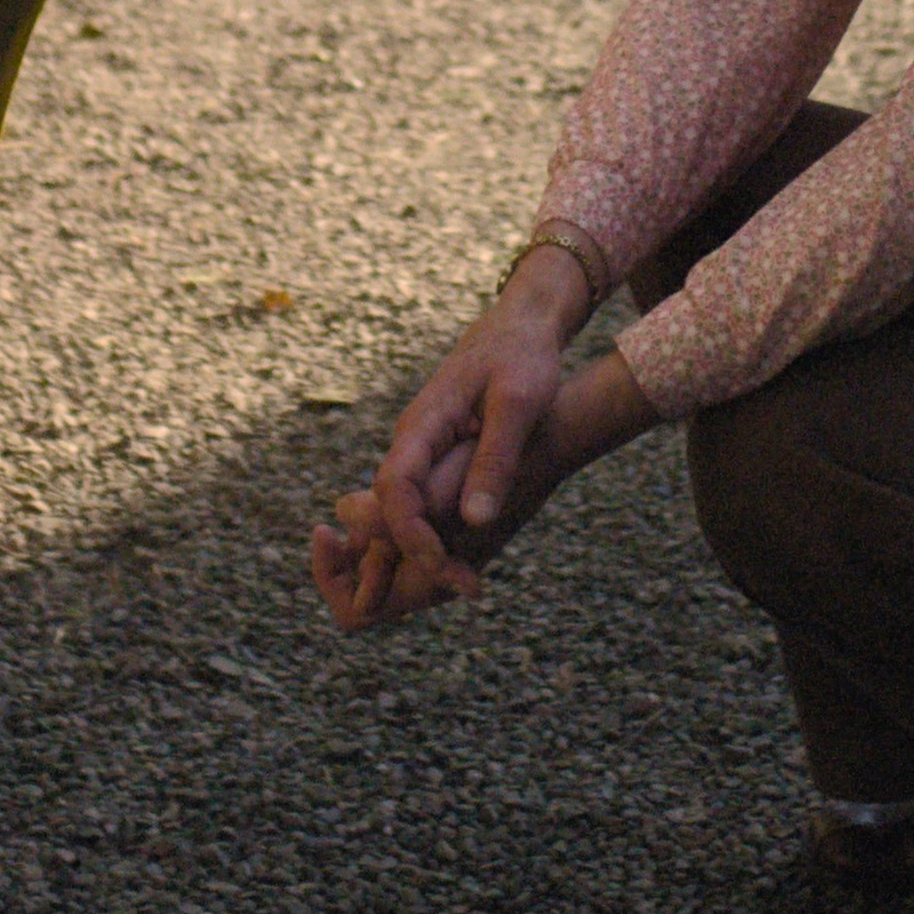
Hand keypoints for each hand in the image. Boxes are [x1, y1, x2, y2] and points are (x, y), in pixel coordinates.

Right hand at [304, 276, 600, 631]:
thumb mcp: (519, 403)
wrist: (521, 324)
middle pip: (391, 511)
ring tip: (471, 584)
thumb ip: (495, 459)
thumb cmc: (523, 356)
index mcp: (422, 426)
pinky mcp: (440, 459)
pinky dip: (442, 535)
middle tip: (465, 588)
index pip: (395, 490)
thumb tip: (475, 521)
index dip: (411, 534)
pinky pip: (427, 505)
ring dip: (430, 552)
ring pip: (407, 513)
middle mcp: (413, 443)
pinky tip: (474, 559)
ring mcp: (423, 452)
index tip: (443, 566)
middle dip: (416, 556)